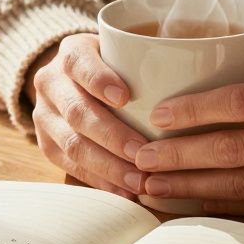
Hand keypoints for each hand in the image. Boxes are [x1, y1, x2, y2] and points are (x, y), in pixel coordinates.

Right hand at [25, 33, 147, 198]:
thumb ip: (149, 61)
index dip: (99, 81)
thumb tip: (199, 76)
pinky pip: (71, 167)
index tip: (125, 97)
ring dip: (108, 166)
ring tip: (138, 181)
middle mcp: (51, 83)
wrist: (74, 80)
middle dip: (112, 137)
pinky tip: (124, 192)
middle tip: (143, 153)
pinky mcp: (47, 145)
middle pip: (78, 112)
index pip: (79, 64)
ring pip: (72, 145)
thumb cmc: (114, 65)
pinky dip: (100, 181)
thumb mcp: (125, 51)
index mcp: (71, 53)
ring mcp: (44, 116)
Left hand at [133, 59, 243, 219]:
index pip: (241, 102)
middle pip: (233, 151)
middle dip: (178, 157)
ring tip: (151, 187)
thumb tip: (236, 67)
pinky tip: (193, 205)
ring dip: (190, 189)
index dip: (194, 111)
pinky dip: (225, 207)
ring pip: (242, 187)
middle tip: (138, 157)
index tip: (158, 115)